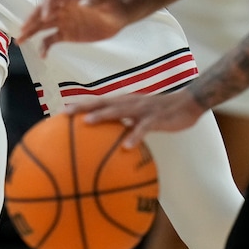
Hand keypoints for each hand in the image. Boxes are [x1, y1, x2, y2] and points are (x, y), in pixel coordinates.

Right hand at [18, 0, 127, 56]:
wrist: (118, 17)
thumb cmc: (113, 5)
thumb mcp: (107, 2)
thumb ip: (96, 1)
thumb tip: (84, 2)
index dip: (47, 6)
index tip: (45, 17)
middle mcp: (62, 8)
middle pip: (42, 12)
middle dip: (32, 20)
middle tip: (22, 30)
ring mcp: (63, 21)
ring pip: (42, 26)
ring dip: (31, 32)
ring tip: (20, 41)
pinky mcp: (66, 34)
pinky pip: (51, 39)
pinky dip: (45, 46)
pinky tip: (42, 55)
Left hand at [72, 87, 204, 146]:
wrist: (187, 103)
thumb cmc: (161, 112)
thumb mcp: (141, 117)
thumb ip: (126, 125)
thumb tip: (111, 142)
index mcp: (124, 102)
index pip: (98, 101)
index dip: (80, 104)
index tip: (61, 112)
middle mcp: (129, 102)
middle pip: (102, 102)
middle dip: (83, 107)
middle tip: (64, 114)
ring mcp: (142, 108)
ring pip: (119, 111)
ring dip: (103, 116)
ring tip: (87, 123)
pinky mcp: (155, 117)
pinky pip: (144, 127)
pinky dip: (135, 136)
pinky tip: (127, 147)